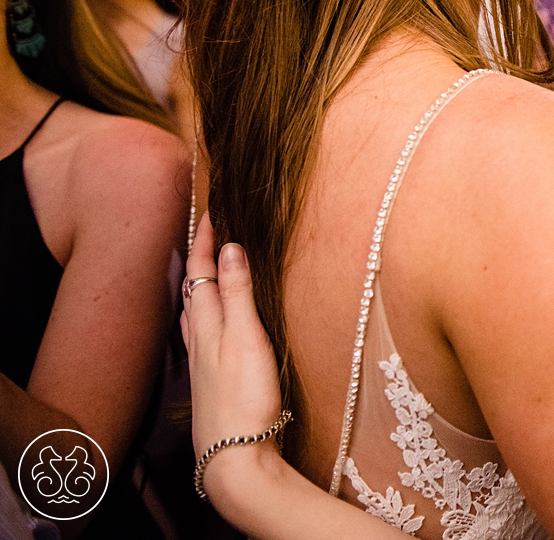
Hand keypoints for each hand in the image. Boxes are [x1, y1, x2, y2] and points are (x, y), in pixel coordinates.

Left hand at [181, 215, 284, 502]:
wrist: (234, 459)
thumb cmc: (244, 400)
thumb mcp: (247, 339)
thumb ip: (238, 295)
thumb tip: (230, 248)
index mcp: (207, 326)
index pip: (202, 272)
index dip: (206, 240)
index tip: (211, 209)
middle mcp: (199, 341)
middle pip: (192, 291)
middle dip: (197, 259)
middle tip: (204, 232)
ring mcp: (203, 363)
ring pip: (193, 315)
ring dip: (196, 288)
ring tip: (200, 271)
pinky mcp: (212, 382)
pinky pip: (201, 336)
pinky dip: (202, 317)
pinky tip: (208, 327)